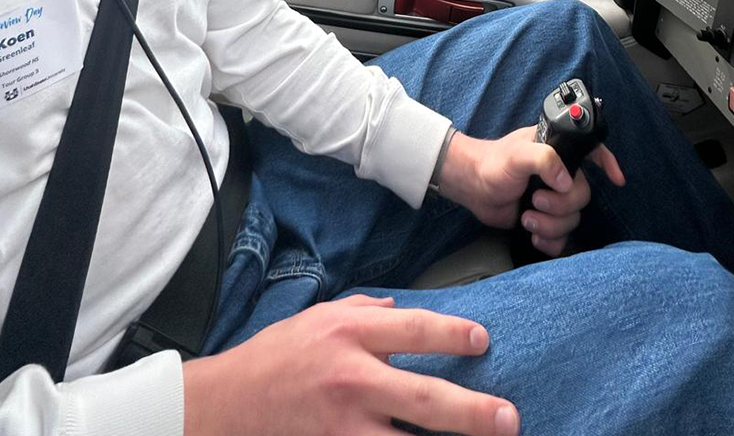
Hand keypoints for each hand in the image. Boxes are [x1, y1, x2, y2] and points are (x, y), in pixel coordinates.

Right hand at [182, 293, 520, 435]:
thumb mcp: (319, 316)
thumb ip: (365, 310)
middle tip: (509, 419)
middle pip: (423, 398)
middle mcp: (351, 379)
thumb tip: (401, 309)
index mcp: (349, 334)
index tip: (484, 341)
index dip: (453, 335)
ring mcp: (342, 426)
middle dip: (472, 412)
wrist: (224, 404)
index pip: (414, 330)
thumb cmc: (276, 355)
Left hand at [438, 128, 624, 256]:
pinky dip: (550, 241)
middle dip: (561, 205)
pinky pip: (562, 237)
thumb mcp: (517, 155)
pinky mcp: (544, 219)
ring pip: (573, 218)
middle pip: (583, 195)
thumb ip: (544, 160)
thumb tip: (567, 182)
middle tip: (536, 200)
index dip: (608, 163)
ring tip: (527, 218)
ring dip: (551, 224)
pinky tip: (534, 236)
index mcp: (557, 151)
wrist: (472, 187)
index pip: (592, 151)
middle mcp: (559, 174)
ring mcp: (552, 197)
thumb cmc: (492, 164)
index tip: (616, 179)